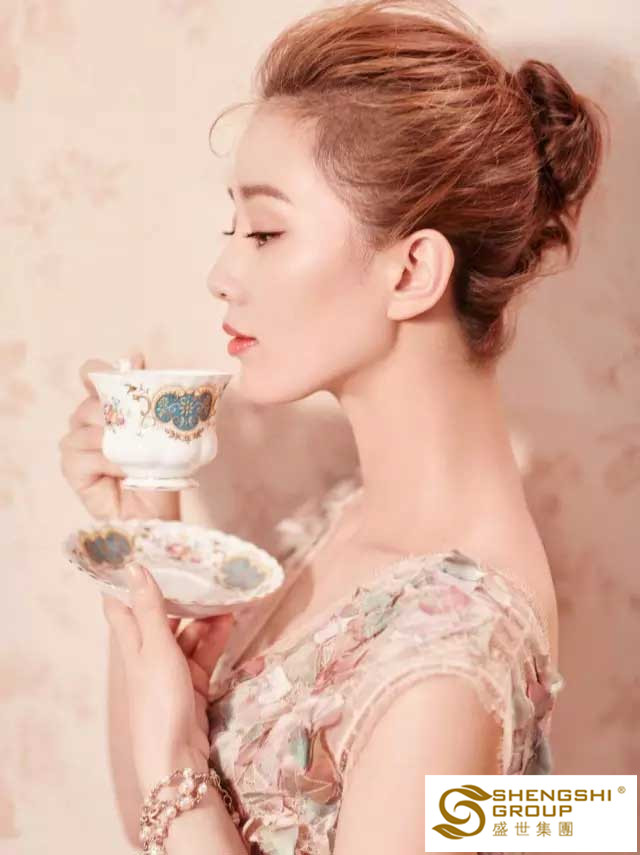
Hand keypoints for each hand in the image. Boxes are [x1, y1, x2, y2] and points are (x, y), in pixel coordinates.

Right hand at [59, 353, 179, 520]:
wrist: (156, 508)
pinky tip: (122, 471)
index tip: (111, 372)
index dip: (95, 371)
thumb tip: (135, 355)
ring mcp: (75, 444)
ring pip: (84, 427)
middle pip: (88, 403)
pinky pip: (82, 455)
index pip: (91, 375)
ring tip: (134, 456)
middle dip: (113, 414)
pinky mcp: (71, 468)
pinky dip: (106, 462)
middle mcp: (86, 421)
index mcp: (107, 406)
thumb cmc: (159, 469)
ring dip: (113, 441)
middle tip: (137, 430)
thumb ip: (148, 394)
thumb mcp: (160, 428)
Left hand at [101, 562, 234, 794]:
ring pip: (187, 634)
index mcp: (131, 645)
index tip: (136, 552)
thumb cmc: (158, 701)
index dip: (124, 581)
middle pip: (160, 617)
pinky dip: (215, 638)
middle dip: (179, 596)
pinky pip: (203, 654)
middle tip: (199, 570)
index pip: (120, 606)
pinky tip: (230, 623)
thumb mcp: (155, 649)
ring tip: (225, 596)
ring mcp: (170, 671)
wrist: (176, 759)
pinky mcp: (191, 685)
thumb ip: (149, 609)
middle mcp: (147, 655)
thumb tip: (133, 567)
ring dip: (204, 617)